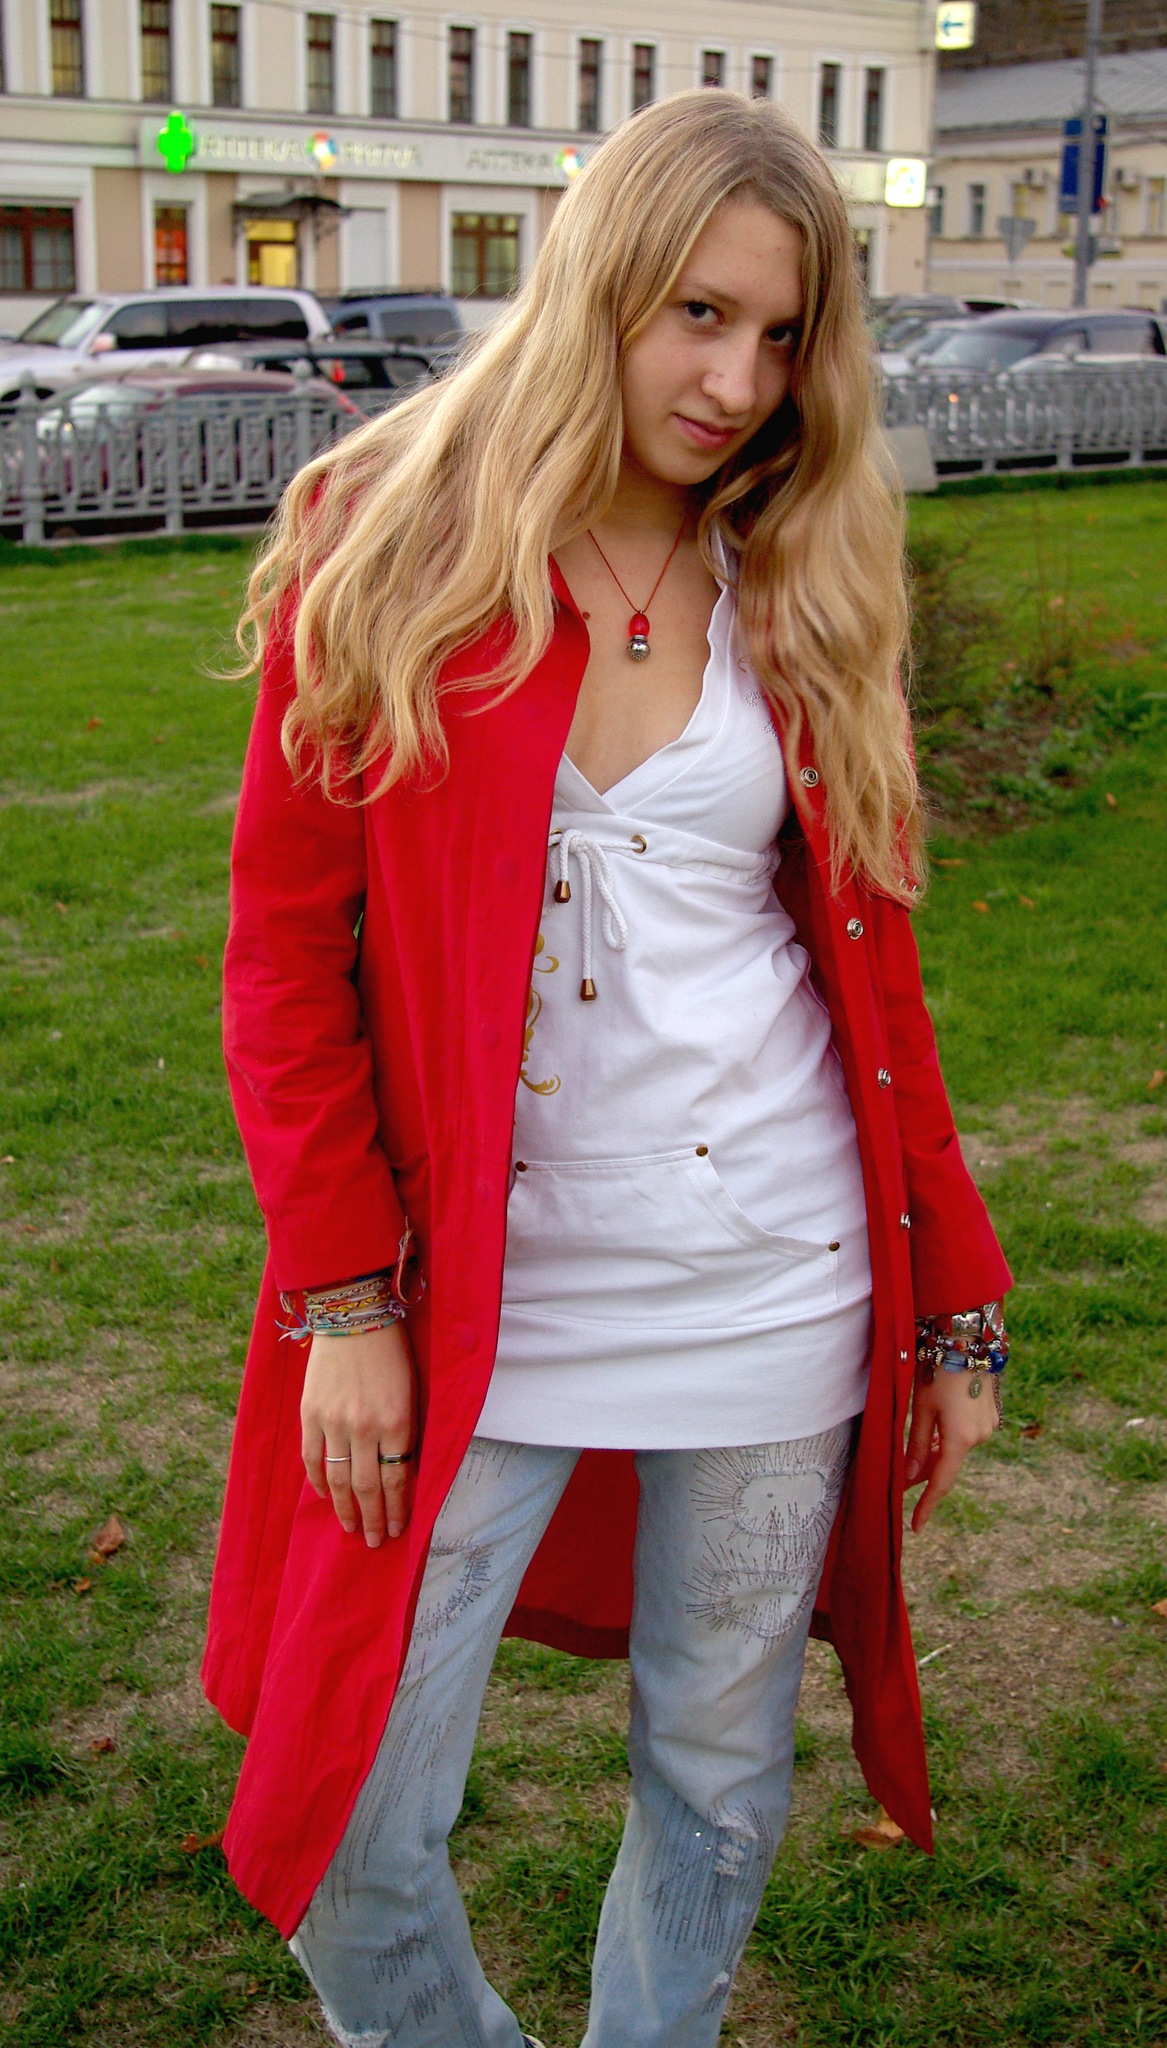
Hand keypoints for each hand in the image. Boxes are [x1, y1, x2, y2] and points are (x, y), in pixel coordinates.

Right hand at [301, 1320, 415, 1547]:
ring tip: (350, 1529)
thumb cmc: (391, 1352)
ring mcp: (333, 1421)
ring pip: (338, 1479)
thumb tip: (400, 1472)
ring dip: (345, 1509)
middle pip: (367, 1487)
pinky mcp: (310, 1413)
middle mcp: (365, 1426)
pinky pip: (311, 1458)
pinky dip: (317, 1482)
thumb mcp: (411, 1392)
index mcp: (397, 1421)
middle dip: (372, 1519)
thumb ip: (404, 1432)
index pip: (397, 1479)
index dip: (396, 1509)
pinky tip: (325, 1496)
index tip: (397, 1528)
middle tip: (373, 1541)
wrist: (354, 1314)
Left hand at [902, 1365, 997, 1533]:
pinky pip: (966, 1439)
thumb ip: (917, 1445)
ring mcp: (988, 1427)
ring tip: (912, 1460)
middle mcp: (980, 1437)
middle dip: (924, 1477)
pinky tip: (934, 1437)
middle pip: (947, 1466)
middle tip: (900, 1487)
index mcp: (961, 1439)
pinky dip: (948, 1443)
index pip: (941, 1482)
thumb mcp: (921, 1408)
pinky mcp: (990, 1417)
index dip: (927, 1505)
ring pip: (956, 1452)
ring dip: (936, 1457)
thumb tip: (910, 1477)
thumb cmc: (939, 1369)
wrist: (968, 1340)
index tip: (915, 1526)